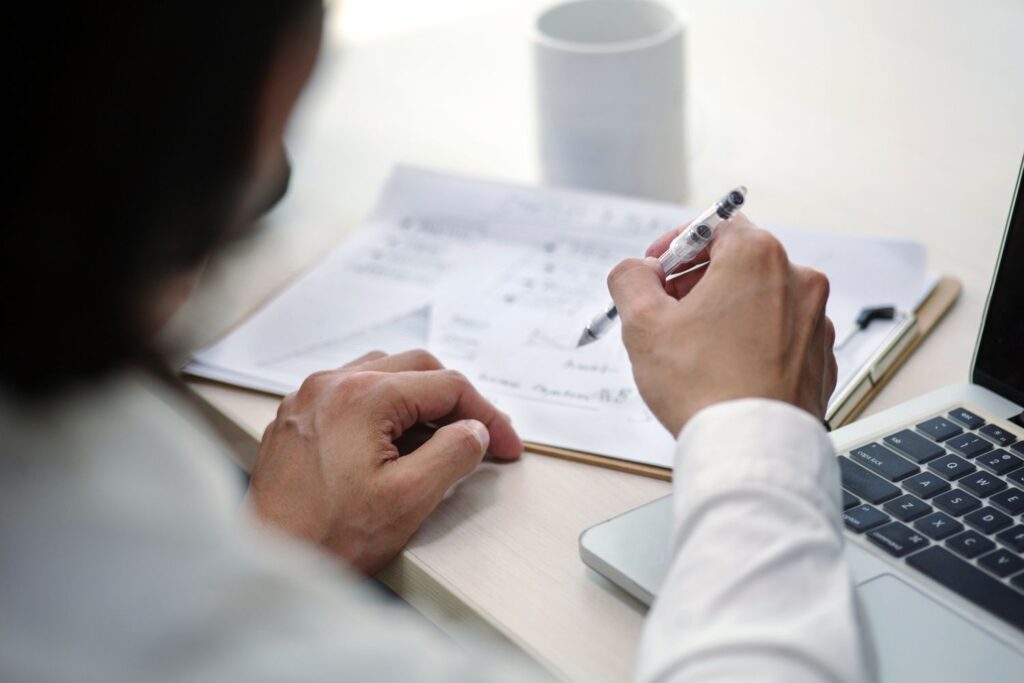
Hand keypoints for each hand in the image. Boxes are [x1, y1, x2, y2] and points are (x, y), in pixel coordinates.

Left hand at [247, 349, 522, 574]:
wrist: (267, 564)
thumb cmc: (329, 538)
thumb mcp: (410, 500)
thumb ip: (453, 454)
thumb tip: (475, 431)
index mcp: (362, 397)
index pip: (446, 386)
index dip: (487, 415)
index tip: (506, 447)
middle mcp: (331, 385)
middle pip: (416, 368)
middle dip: (456, 401)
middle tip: (481, 438)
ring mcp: (308, 398)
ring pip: (383, 374)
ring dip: (419, 400)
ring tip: (440, 440)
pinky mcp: (296, 418)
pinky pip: (351, 392)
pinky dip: (383, 408)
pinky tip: (394, 443)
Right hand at [607, 213, 836, 435]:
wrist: (752, 448)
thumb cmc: (704, 386)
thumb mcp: (642, 324)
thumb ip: (630, 279)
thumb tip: (636, 271)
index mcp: (757, 256)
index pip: (713, 226)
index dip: (676, 245)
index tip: (657, 270)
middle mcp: (798, 279)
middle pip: (739, 261)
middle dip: (699, 280)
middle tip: (668, 310)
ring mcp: (815, 320)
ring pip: (761, 299)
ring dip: (727, 312)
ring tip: (695, 347)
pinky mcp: (821, 357)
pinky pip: (780, 335)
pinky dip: (753, 341)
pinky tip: (726, 369)